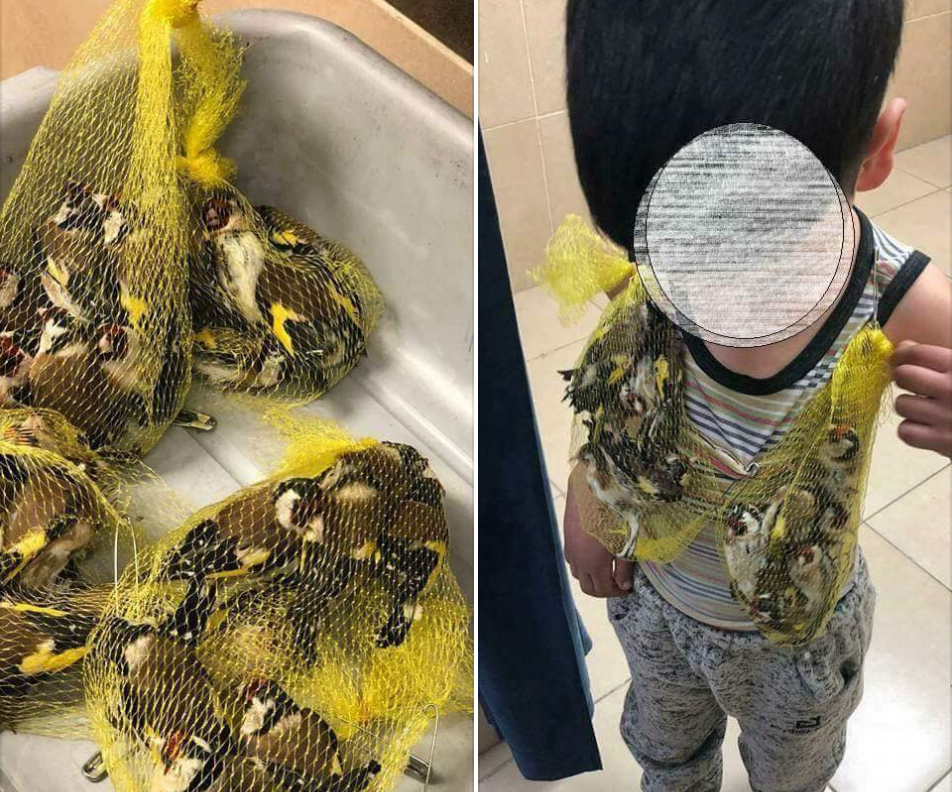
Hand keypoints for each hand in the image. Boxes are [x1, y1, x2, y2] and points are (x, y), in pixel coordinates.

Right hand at [563, 462, 634, 596]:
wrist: (594, 485)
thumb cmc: (616, 511)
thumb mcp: (628, 540)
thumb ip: (625, 566)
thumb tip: (624, 585)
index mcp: (594, 563)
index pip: (603, 590)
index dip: (617, 593)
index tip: (628, 588)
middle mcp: (579, 560)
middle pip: (588, 587)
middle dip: (604, 589)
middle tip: (619, 583)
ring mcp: (570, 548)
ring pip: (578, 574)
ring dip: (592, 577)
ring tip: (607, 569)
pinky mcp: (567, 536)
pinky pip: (572, 560)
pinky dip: (582, 565)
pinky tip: (593, 555)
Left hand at [891, 340, 951, 457]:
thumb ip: (942, 358)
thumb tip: (905, 346)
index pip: (916, 353)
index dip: (902, 355)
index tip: (902, 360)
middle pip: (903, 376)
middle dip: (906, 380)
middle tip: (917, 387)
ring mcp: (946, 416)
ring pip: (902, 404)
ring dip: (910, 407)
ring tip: (926, 409)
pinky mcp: (942, 441)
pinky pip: (906, 431)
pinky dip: (912, 431)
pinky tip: (926, 428)